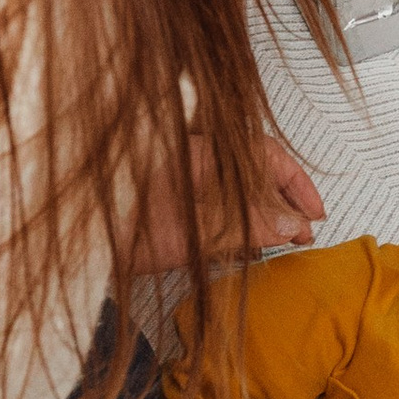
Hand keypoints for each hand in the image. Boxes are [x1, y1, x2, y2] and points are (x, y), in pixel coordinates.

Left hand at [136, 130, 324, 269]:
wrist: (83, 247)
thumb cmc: (125, 228)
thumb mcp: (199, 228)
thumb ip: (249, 224)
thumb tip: (293, 224)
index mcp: (202, 151)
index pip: (266, 155)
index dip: (296, 184)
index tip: (315, 213)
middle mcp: (197, 160)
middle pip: (257, 173)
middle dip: (286, 202)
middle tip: (305, 233)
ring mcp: (188, 184)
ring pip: (242, 192)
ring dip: (266, 216)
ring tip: (286, 241)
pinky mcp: (180, 209)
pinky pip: (222, 210)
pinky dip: (241, 225)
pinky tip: (253, 245)